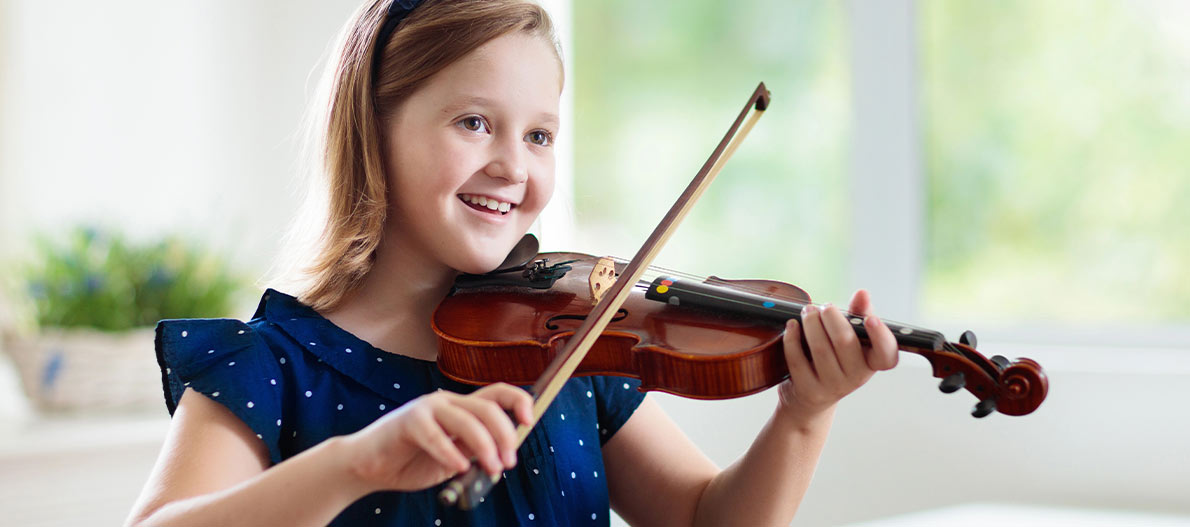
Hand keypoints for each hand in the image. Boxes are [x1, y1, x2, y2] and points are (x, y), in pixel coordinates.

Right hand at [342, 383, 532, 492]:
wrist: (368, 467)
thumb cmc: (411, 461)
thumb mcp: (454, 458)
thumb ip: (475, 450)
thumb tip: (505, 453)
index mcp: (460, 408)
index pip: (497, 393)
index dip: (518, 401)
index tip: (529, 421)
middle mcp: (446, 402)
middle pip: (488, 407)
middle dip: (505, 435)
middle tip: (508, 462)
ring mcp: (427, 408)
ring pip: (467, 419)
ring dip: (485, 446)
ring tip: (491, 468)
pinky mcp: (408, 421)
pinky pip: (436, 435)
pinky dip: (451, 453)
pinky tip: (458, 468)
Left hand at [776, 289, 897, 422]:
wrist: (813, 396)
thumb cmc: (836, 358)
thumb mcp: (853, 337)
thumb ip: (859, 314)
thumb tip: (863, 294)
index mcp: (871, 362)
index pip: (887, 354)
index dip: (881, 337)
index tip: (870, 319)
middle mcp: (856, 377)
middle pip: (845, 342)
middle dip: (831, 318)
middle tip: (824, 307)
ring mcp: (832, 386)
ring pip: (820, 349)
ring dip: (811, 324)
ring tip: (808, 311)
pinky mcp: (809, 390)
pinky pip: (797, 360)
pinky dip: (792, 338)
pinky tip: (792, 326)